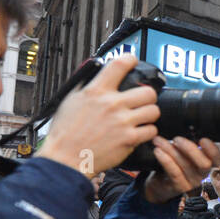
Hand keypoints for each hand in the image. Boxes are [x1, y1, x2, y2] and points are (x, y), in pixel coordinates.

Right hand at [36, 55, 160, 174]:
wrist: (65, 158)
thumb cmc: (65, 133)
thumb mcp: (71, 100)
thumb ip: (87, 84)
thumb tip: (96, 71)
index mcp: (96, 91)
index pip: (120, 64)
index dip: (130, 60)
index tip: (133, 62)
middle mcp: (112, 104)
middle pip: (148, 91)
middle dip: (147, 95)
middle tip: (142, 100)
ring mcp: (122, 122)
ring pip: (153, 111)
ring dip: (149, 114)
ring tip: (142, 117)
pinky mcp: (129, 140)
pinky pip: (151, 130)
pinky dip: (148, 131)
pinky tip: (139, 132)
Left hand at [144, 135, 219, 203]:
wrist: (159, 181)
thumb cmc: (173, 160)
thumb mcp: (183, 149)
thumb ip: (189, 139)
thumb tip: (184, 122)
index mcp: (207, 162)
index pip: (218, 158)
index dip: (213, 150)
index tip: (203, 140)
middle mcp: (203, 174)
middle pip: (204, 164)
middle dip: (190, 149)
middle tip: (176, 139)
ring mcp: (192, 182)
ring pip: (185, 165)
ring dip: (171, 150)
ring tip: (159, 140)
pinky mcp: (180, 187)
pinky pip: (174, 172)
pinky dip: (165, 160)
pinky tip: (158, 151)